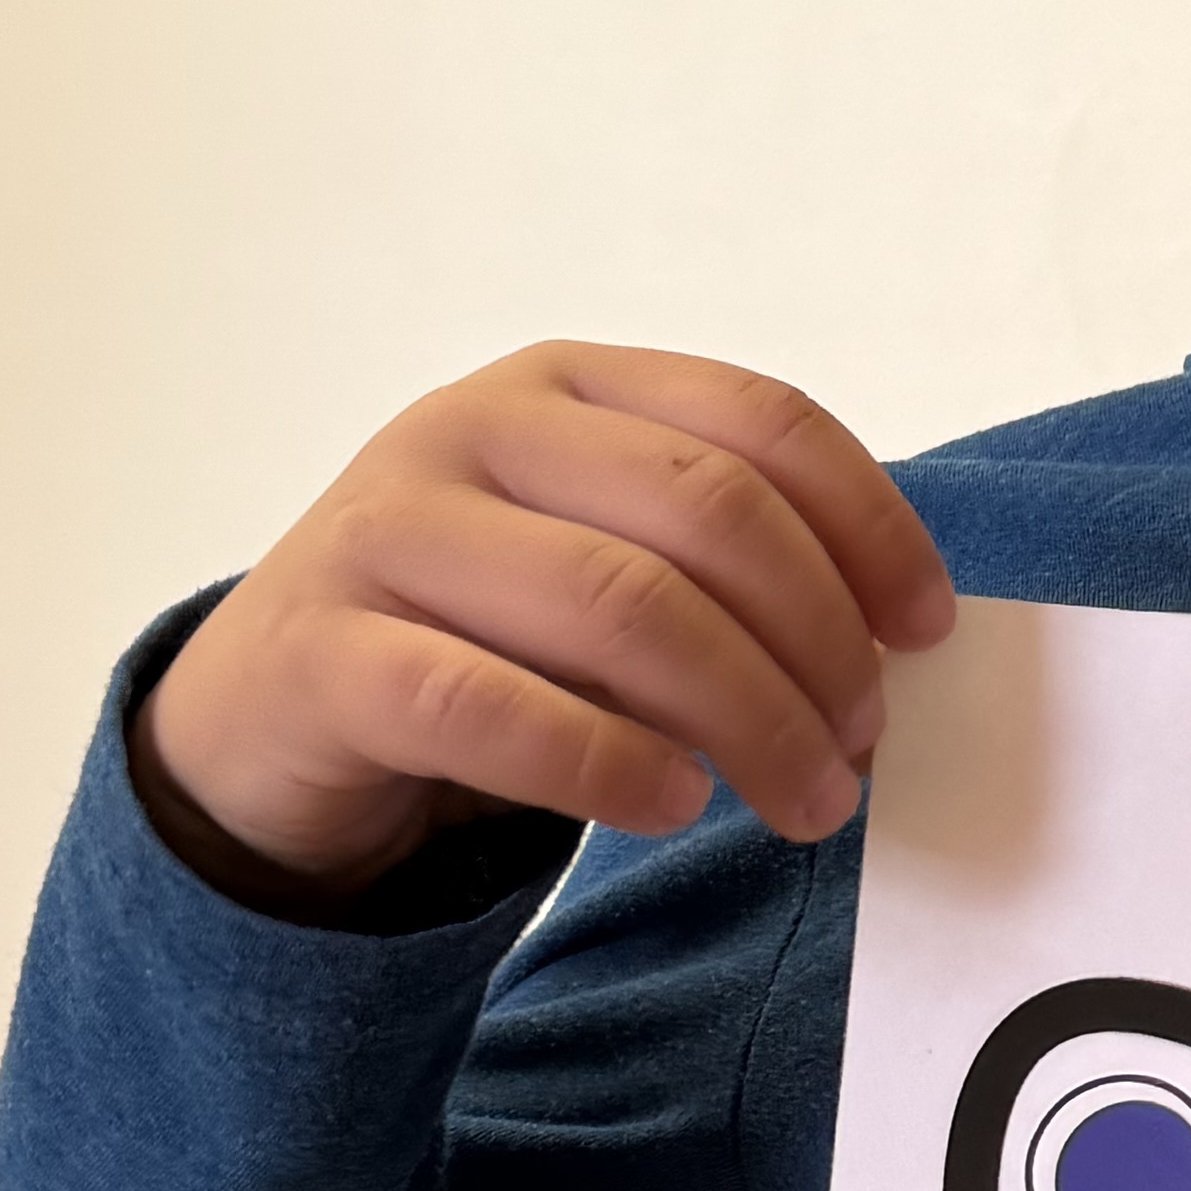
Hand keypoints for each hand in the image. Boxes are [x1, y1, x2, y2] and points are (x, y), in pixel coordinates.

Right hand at [133, 342, 952, 910]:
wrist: (261, 723)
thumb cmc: (474, 642)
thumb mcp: (601, 576)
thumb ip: (719, 581)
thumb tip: (884, 659)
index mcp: (566, 384)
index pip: (761, 420)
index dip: (869, 524)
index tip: (928, 634)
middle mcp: (471, 427)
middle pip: (707, 513)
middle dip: (817, 640)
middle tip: (862, 745)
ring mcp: (386, 530)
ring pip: (617, 606)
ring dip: (745, 717)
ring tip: (803, 800)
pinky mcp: (323, 652)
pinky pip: (486, 706)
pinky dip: (604, 762)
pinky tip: (670, 806)